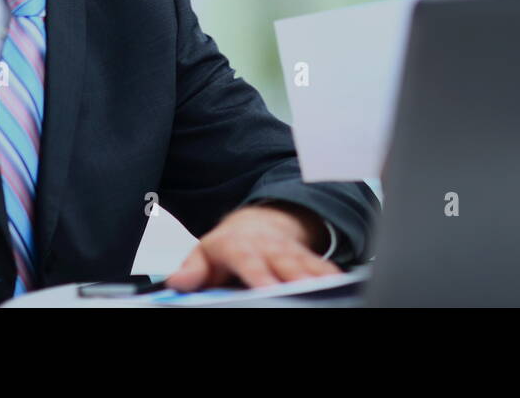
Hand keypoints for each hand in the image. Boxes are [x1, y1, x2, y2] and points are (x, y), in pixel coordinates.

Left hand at [166, 202, 339, 290]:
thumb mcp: (204, 252)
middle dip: (297, 279)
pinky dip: (333, 277)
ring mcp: (291, 253)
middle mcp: (270, 247)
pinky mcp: (308, 259)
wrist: (256, 225)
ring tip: (329, 291)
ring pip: (309, 265)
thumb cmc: (228, 246)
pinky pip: (324, 268)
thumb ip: (193, 268)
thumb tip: (178, 281)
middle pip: (286, 264)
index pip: (249, 262)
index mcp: (240, 246)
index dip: (259, 276)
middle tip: (305, 294)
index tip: (268, 290)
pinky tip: (341, 286)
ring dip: (319, 278)